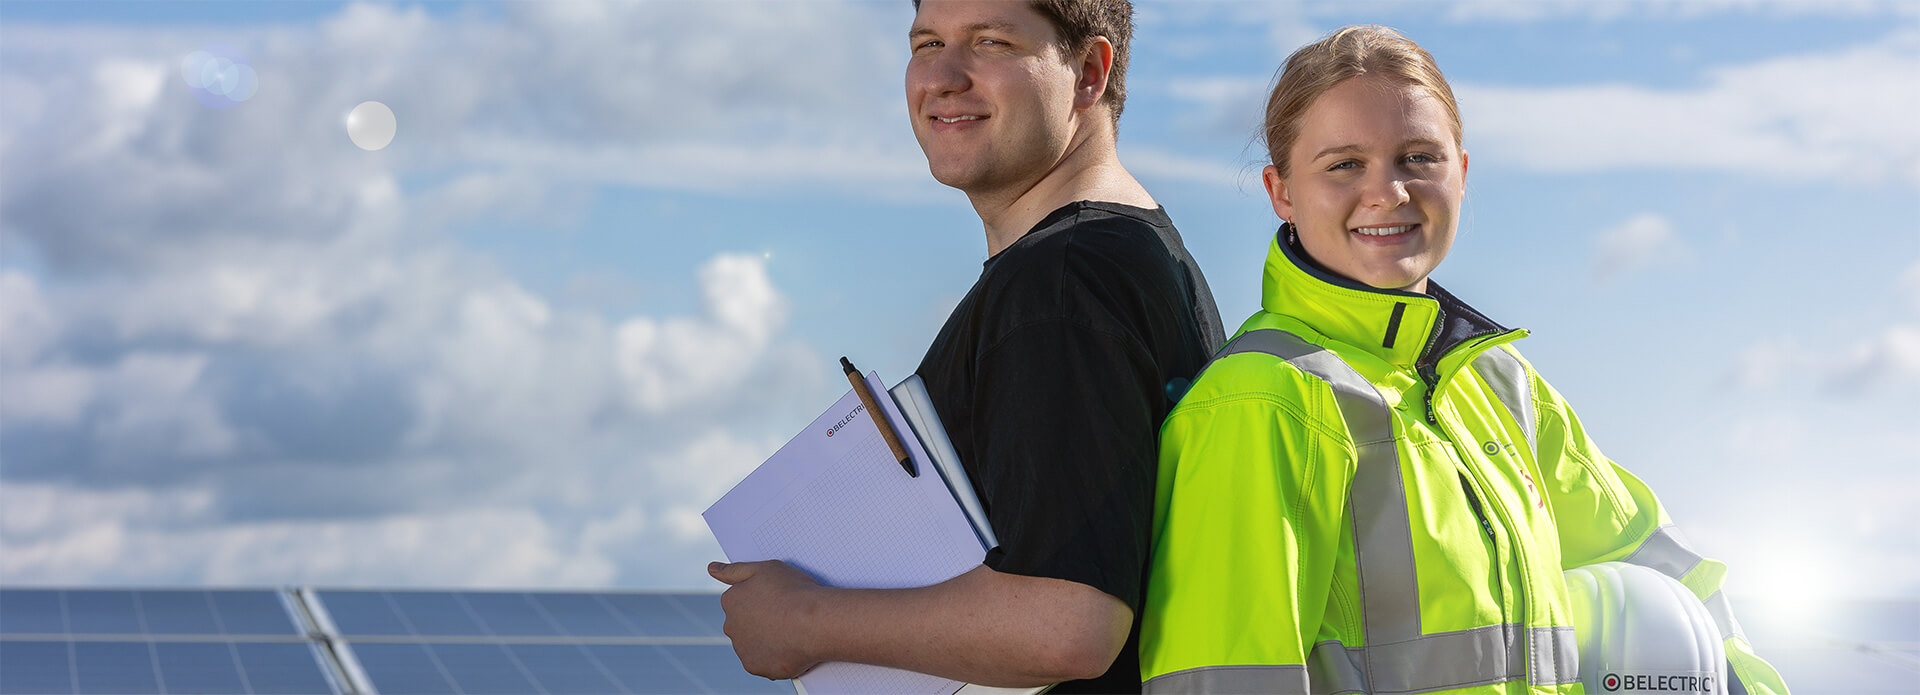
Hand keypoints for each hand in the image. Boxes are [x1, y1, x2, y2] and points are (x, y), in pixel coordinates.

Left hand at [708, 560, 825, 679]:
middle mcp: (730, 626)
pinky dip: (774, 657)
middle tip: (785, 617)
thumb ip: (735, 570)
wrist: (815, 621)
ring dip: (766, 640)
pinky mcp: (755, 667)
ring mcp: (742, 649)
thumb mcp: (765, 568)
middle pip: (743, 624)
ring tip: (791, 633)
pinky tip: (790, 648)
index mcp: (730, 600)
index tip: (777, 600)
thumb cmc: (794, 591)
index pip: (740, 600)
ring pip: (752, 644)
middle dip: (760, 622)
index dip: (761, 600)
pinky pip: (763, 662)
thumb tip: (711, 569)